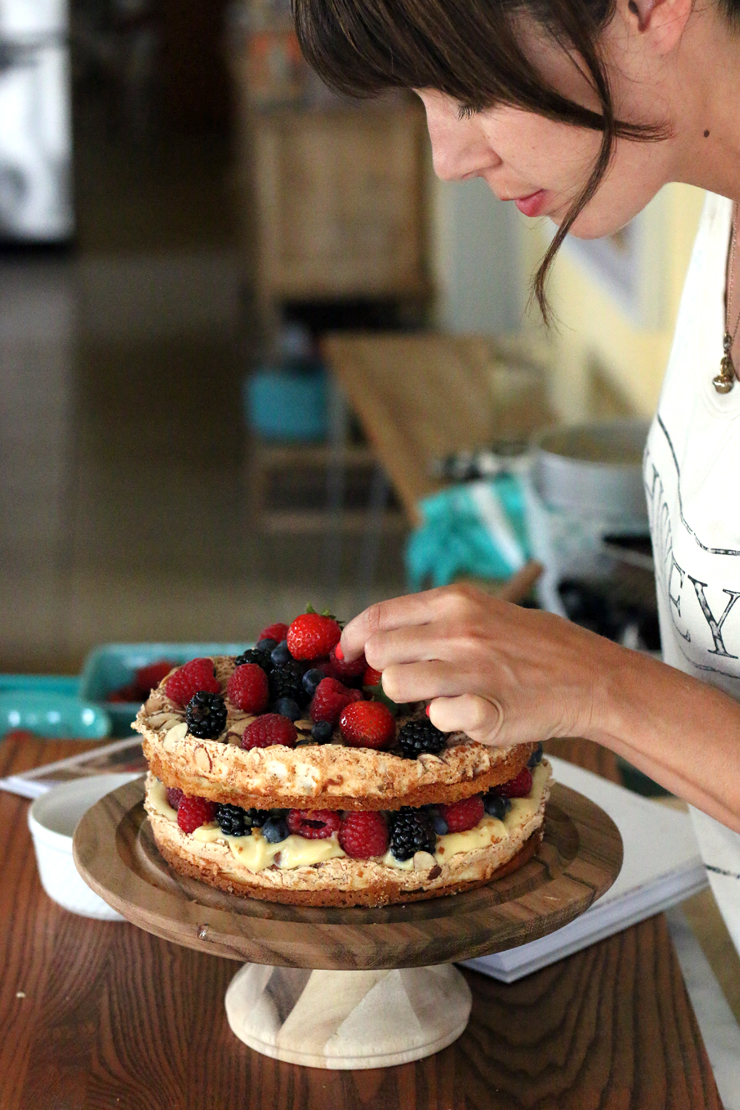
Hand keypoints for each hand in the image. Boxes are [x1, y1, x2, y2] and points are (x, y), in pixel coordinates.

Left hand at [340, 583, 615, 746]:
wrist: (592, 679)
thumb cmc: (538, 646)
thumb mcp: (488, 612)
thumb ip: (440, 619)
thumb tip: (382, 632)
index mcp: (457, 602)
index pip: (379, 615)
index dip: (353, 638)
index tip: (347, 654)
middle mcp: (459, 631)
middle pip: (379, 652)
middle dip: (384, 669)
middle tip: (407, 678)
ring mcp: (471, 671)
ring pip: (396, 684)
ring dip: (411, 697)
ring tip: (441, 696)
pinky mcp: (485, 711)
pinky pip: (437, 719)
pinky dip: (448, 722)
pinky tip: (472, 713)